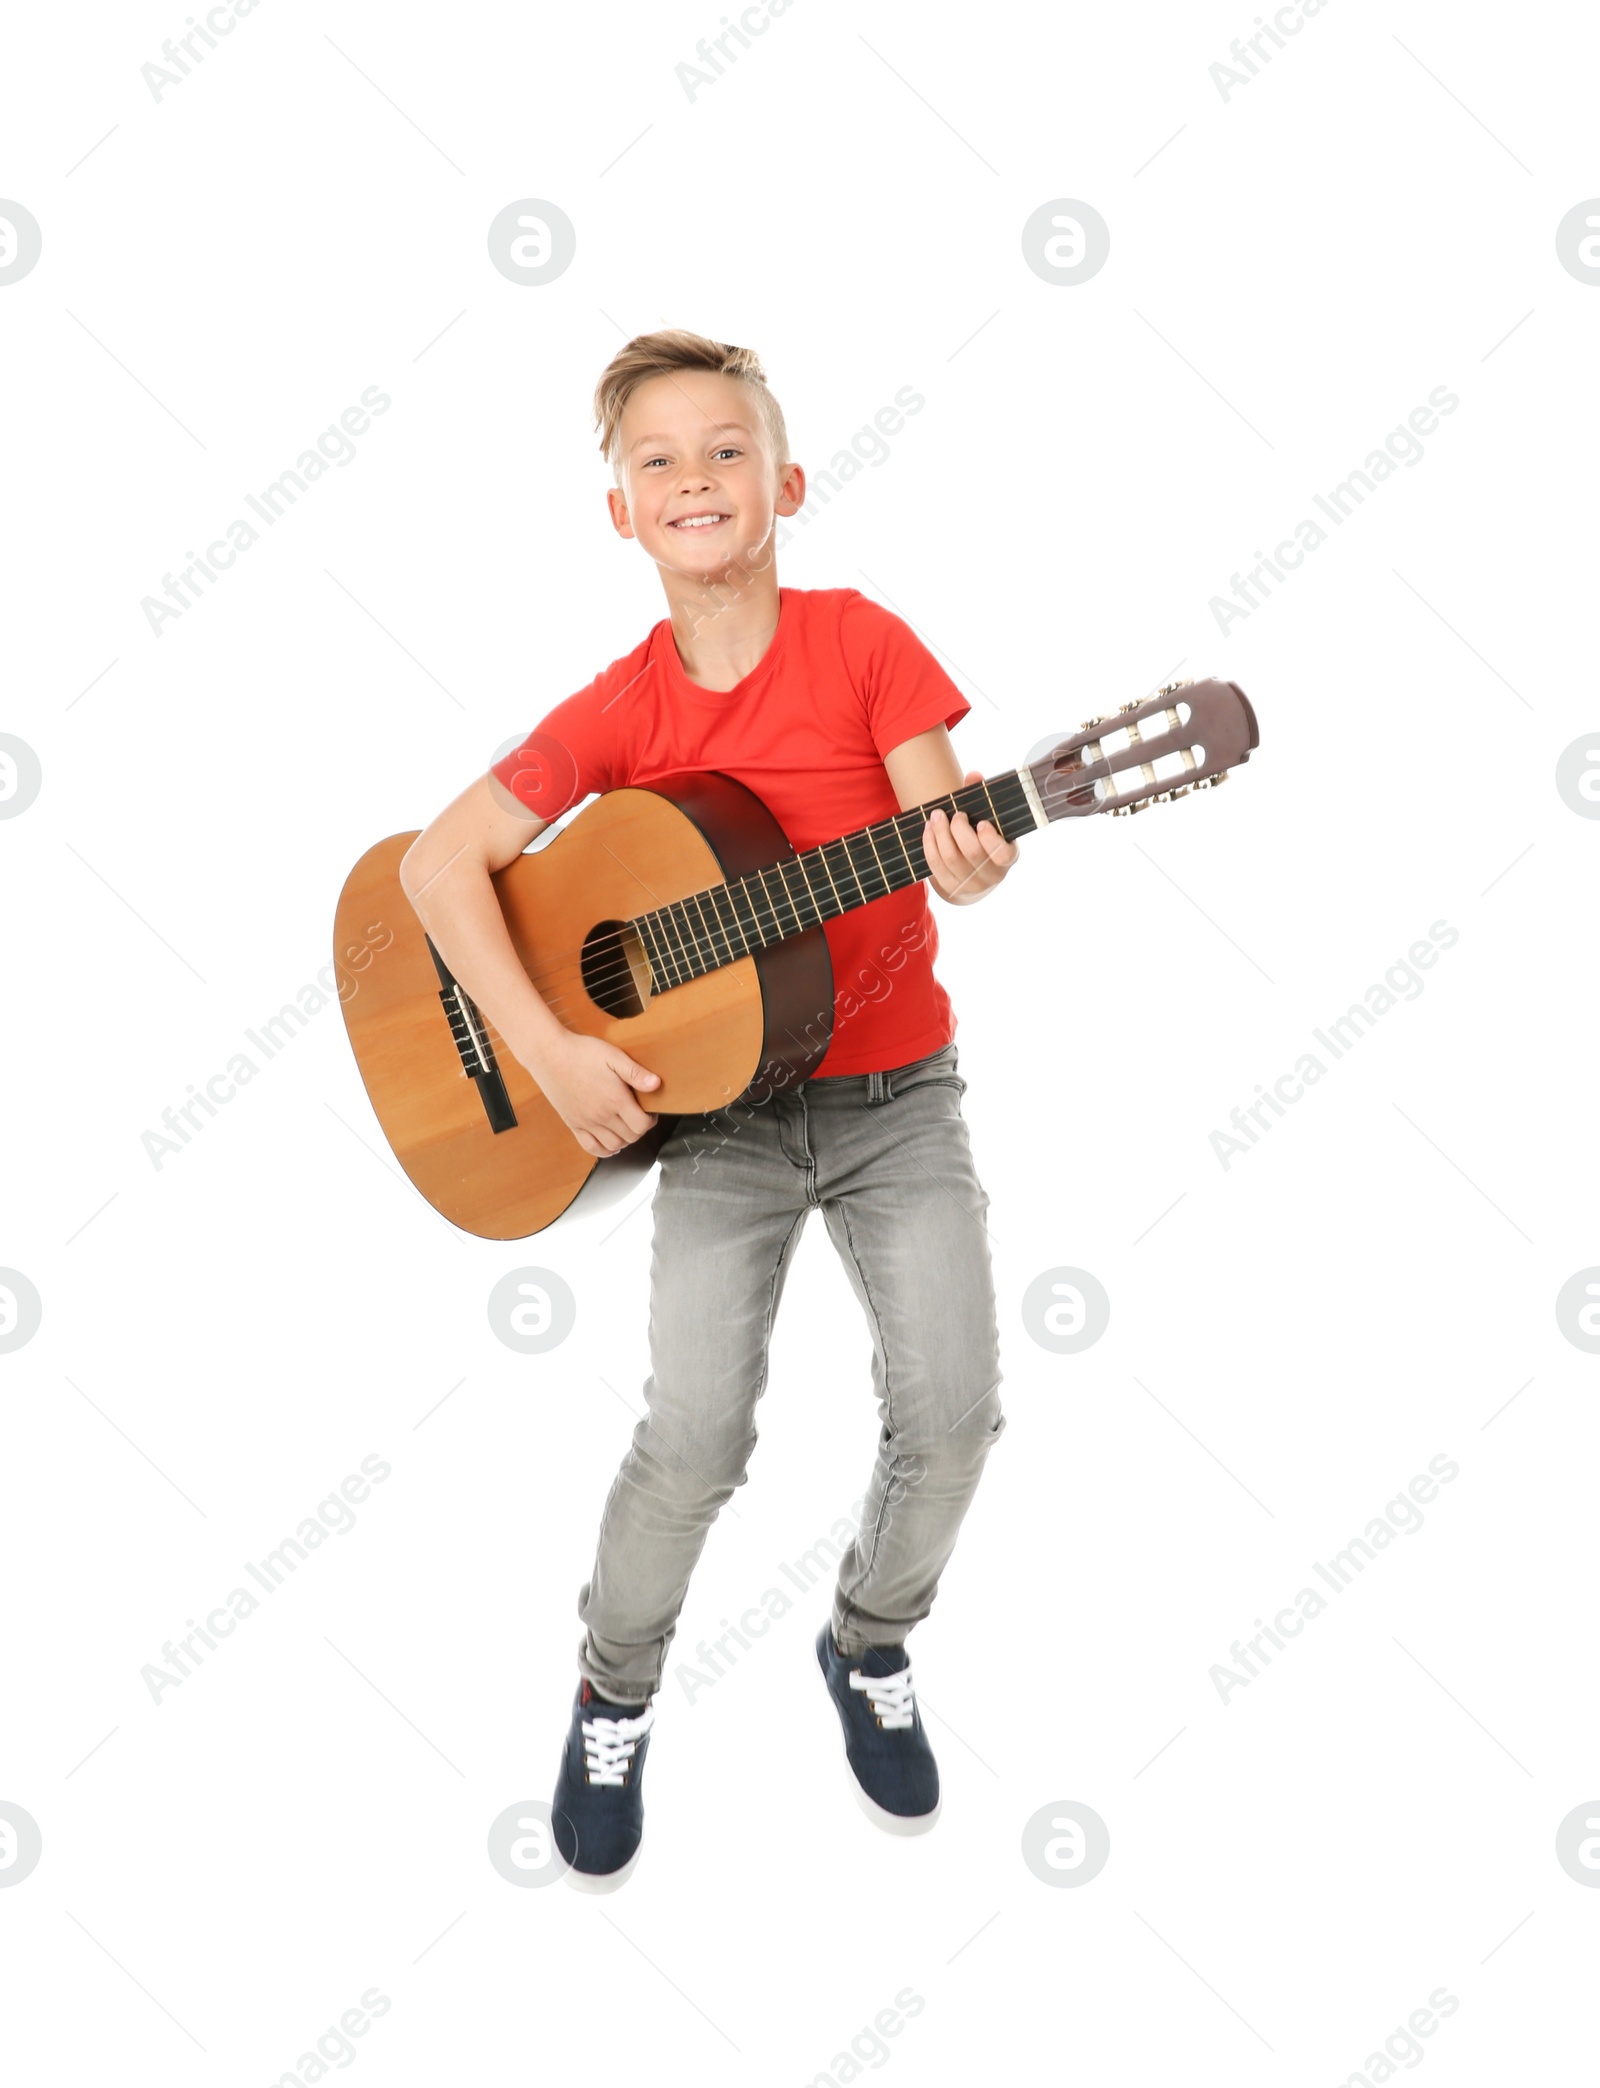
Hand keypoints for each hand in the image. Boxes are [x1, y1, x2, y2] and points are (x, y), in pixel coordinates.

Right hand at [529, 1031, 660, 1157]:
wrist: (549, 1054)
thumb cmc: (581, 1052)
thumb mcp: (613, 1056)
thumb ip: (636, 1073)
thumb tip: (657, 1084)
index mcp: (615, 1100)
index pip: (642, 1125)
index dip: (651, 1120)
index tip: (649, 1110)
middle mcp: (601, 1116)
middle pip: (631, 1136)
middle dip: (639, 1128)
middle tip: (639, 1115)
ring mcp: (586, 1122)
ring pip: (614, 1145)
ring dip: (625, 1139)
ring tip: (626, 1126)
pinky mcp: (573, 1124)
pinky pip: (592, 1148)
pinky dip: (605, 1150)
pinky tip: (610, 1143)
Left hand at [923, 771, 1019, 903]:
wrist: (975, 872)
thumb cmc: (983, 836)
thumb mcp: (989, 818)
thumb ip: (983, 795)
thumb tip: (974, 774)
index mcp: (1008, 857)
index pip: (1002, 854)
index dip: (990, 839)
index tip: (981, 822)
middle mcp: (993, 875)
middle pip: (972, 853)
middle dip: (958, 829)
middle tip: (953, 814)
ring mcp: (972, 885)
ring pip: (951, 859)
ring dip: (940, 834)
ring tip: (936, 816)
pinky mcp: (952, 889)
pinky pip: (936, 866)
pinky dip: (930, 845)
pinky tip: (928, 829)